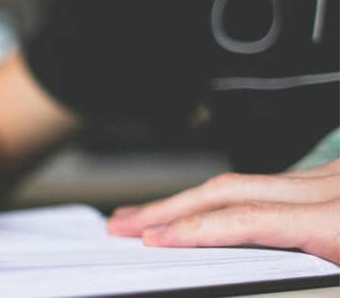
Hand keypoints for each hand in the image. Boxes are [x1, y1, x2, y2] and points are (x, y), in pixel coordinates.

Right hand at [107, 159, 339, 263]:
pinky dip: (223, 196)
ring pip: (240, 181)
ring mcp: (330, 176)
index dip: (191, 229)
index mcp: (339, 221)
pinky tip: (201, 206)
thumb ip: (299, 268)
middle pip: (228, 190)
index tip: (150, 241)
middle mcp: (331, 188)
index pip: (246, 220)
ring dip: (188, 199)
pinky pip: (265, 181)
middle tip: (124, 223)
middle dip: (167, 207)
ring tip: (149, 216)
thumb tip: (235, 251)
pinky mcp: (331, 175)